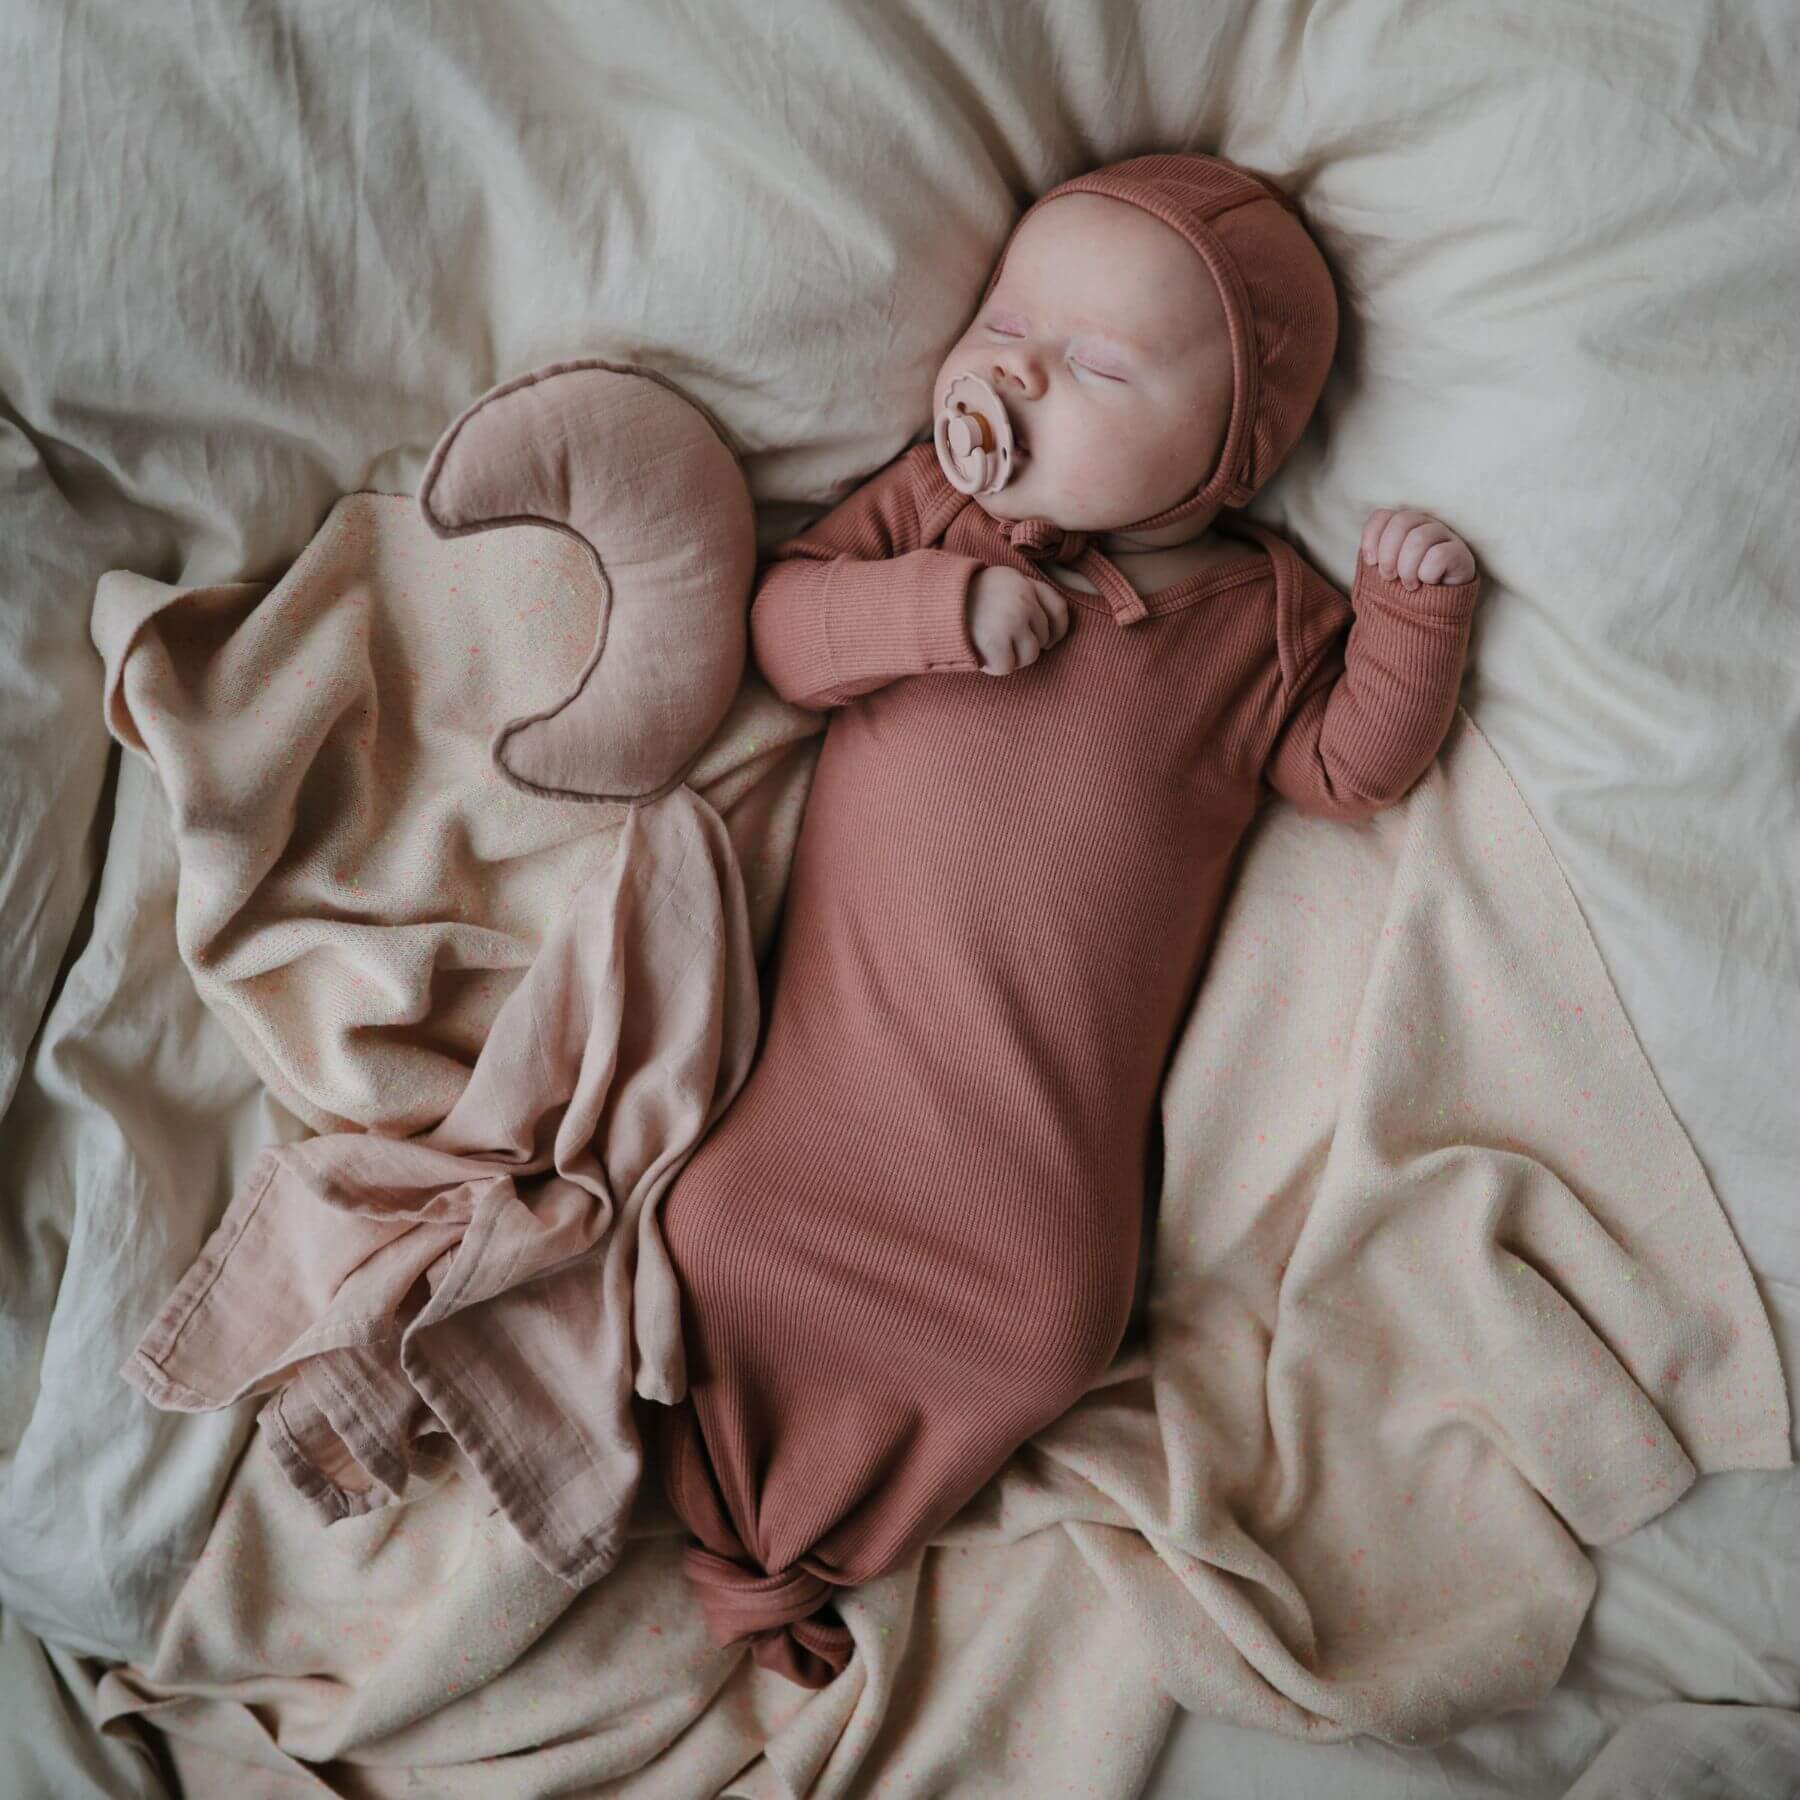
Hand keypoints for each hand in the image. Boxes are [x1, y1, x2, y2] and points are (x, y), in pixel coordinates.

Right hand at [967, 566, 1070, 675]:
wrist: (929, 602)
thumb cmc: (963, 598)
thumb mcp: (998, 583)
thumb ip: (1024, 596)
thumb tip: (1051, 632)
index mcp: (1023, 582)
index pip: (1058, 609)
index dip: (1056, 630)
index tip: (1047, 641)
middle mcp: (1022, 599)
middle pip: (1044, 637)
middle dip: (1024, 644)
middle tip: (999, 638)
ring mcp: (1011, 620)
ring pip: (1030, 655)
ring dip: (1011, 658)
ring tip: (989, 645)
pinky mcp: (996, 641)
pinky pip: (1007, 667)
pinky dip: (993, 666)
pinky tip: (980, 652)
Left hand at [1361, 509, 1476, 589]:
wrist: (1439, 608)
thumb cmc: (1409, 586)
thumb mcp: (1387, 572)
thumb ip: (1376, 559)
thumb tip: (1369, 557)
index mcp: (1404, 525)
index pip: (1382, 516)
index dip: (1371, 537)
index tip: (1371, 562)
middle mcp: (1424, 524)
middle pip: (1401, 522)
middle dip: (1388, 554)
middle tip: (1389, 576)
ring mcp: (1445, 535)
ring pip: (1419, 538)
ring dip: (1407, 567)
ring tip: (1409, 584)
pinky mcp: (1460, 553)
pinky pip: (1438, 555)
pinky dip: (1427, 574)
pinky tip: (1429, 582)